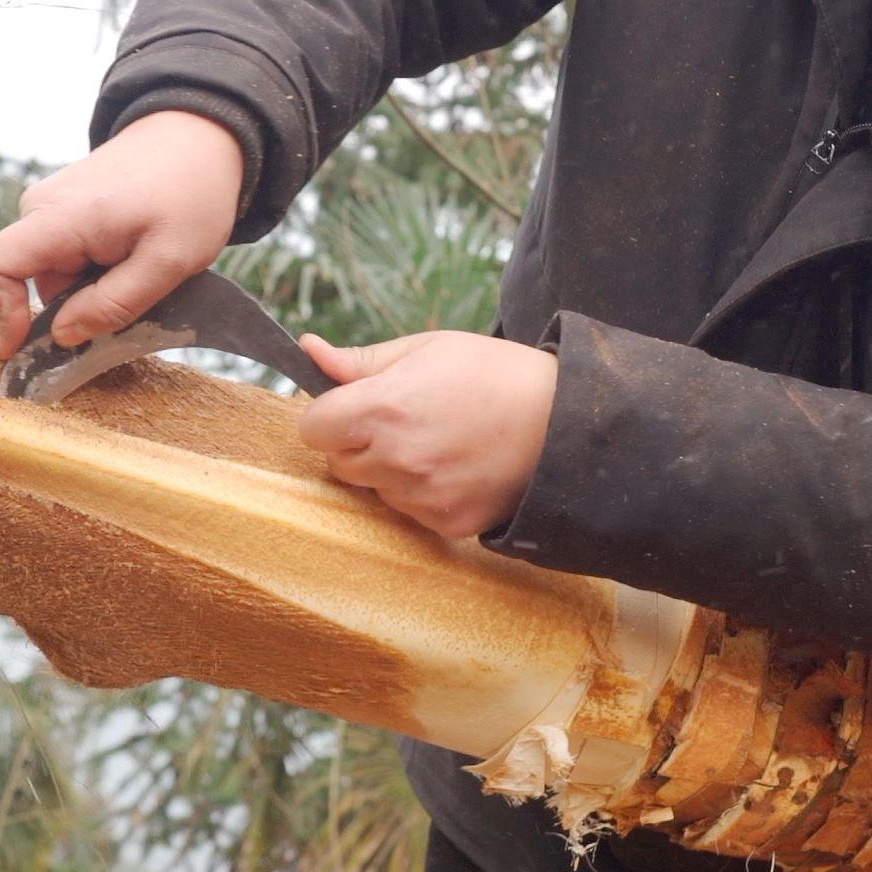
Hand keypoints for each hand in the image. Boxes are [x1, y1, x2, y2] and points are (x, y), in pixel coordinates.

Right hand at [0, 110, 245, 358]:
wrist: (201, 134)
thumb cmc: (192, 193)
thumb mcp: (168, 261)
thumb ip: (114, 303)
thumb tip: (62, 336)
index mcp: (59, 217)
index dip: (2, 314)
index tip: (28, 349)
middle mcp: (42, 207)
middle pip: (34, 279)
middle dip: (76, 305)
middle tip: (136, 299)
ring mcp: (52, 204)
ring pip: (56, 272)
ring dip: (93, 287)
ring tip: (145, 269)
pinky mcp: (66, 206)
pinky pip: (68, 254)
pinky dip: (98, 269)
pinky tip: (136, 255)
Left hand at [295, 331, 558, 540]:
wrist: (562, 422)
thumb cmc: (495, 374)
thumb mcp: (429, 349)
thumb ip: (361, 360)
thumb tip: (308, 350)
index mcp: (382, 408)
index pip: (313, 428)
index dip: (329, 416)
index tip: (353, 407)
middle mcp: (395, 458)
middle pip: (338, 463)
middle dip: (358, 443)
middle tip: (403, 421)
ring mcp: (420, 496)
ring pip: (374, 489)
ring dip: (390, 470)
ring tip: (438, 441)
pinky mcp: (445, 522)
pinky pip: (410, 511)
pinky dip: (423, 493)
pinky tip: (456, 466)